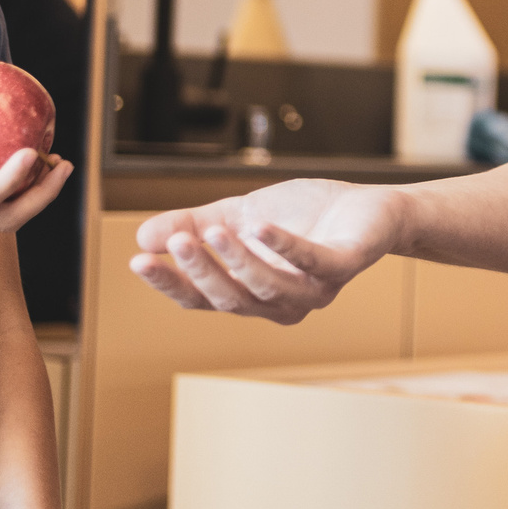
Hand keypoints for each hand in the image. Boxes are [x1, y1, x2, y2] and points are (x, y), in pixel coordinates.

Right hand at [129, 179, 402, 323]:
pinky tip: (259, 226)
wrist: (368, 206)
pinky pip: (313, 262)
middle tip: (175, 242)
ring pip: (269, 288)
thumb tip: (141, 237)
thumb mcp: (237, 215)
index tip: (139, 261)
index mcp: (252, 294)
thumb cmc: (304, 216)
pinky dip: (285, 247)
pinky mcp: (344, 265)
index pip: (204, 300)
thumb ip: (193, 226)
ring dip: (238, 262)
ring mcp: (315, 288)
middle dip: (202, 272)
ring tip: (213, 231)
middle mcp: (282, 302)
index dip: (172, 284)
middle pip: (233, 299)